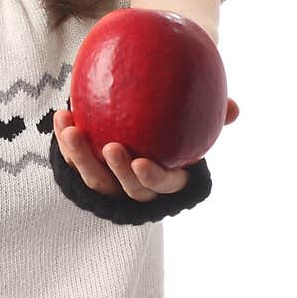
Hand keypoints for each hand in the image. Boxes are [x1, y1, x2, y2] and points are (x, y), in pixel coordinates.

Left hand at [52, 99, 238, 201]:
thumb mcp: (194, 124)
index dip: (153, 178)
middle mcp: (138, 186)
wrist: (138, 129)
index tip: (141, 162)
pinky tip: (62, 117)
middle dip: (116, 171)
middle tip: (109, 147)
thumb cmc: (174, 126)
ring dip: (80, 156)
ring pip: (95, 179)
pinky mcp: (85, 173)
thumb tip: (234, 108)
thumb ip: (212, 117)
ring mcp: (110, 183)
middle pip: (127, 188)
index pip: (164, 185)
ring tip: (73, 130)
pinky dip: (65, 142)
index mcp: (168, 180)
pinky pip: (73, 161)